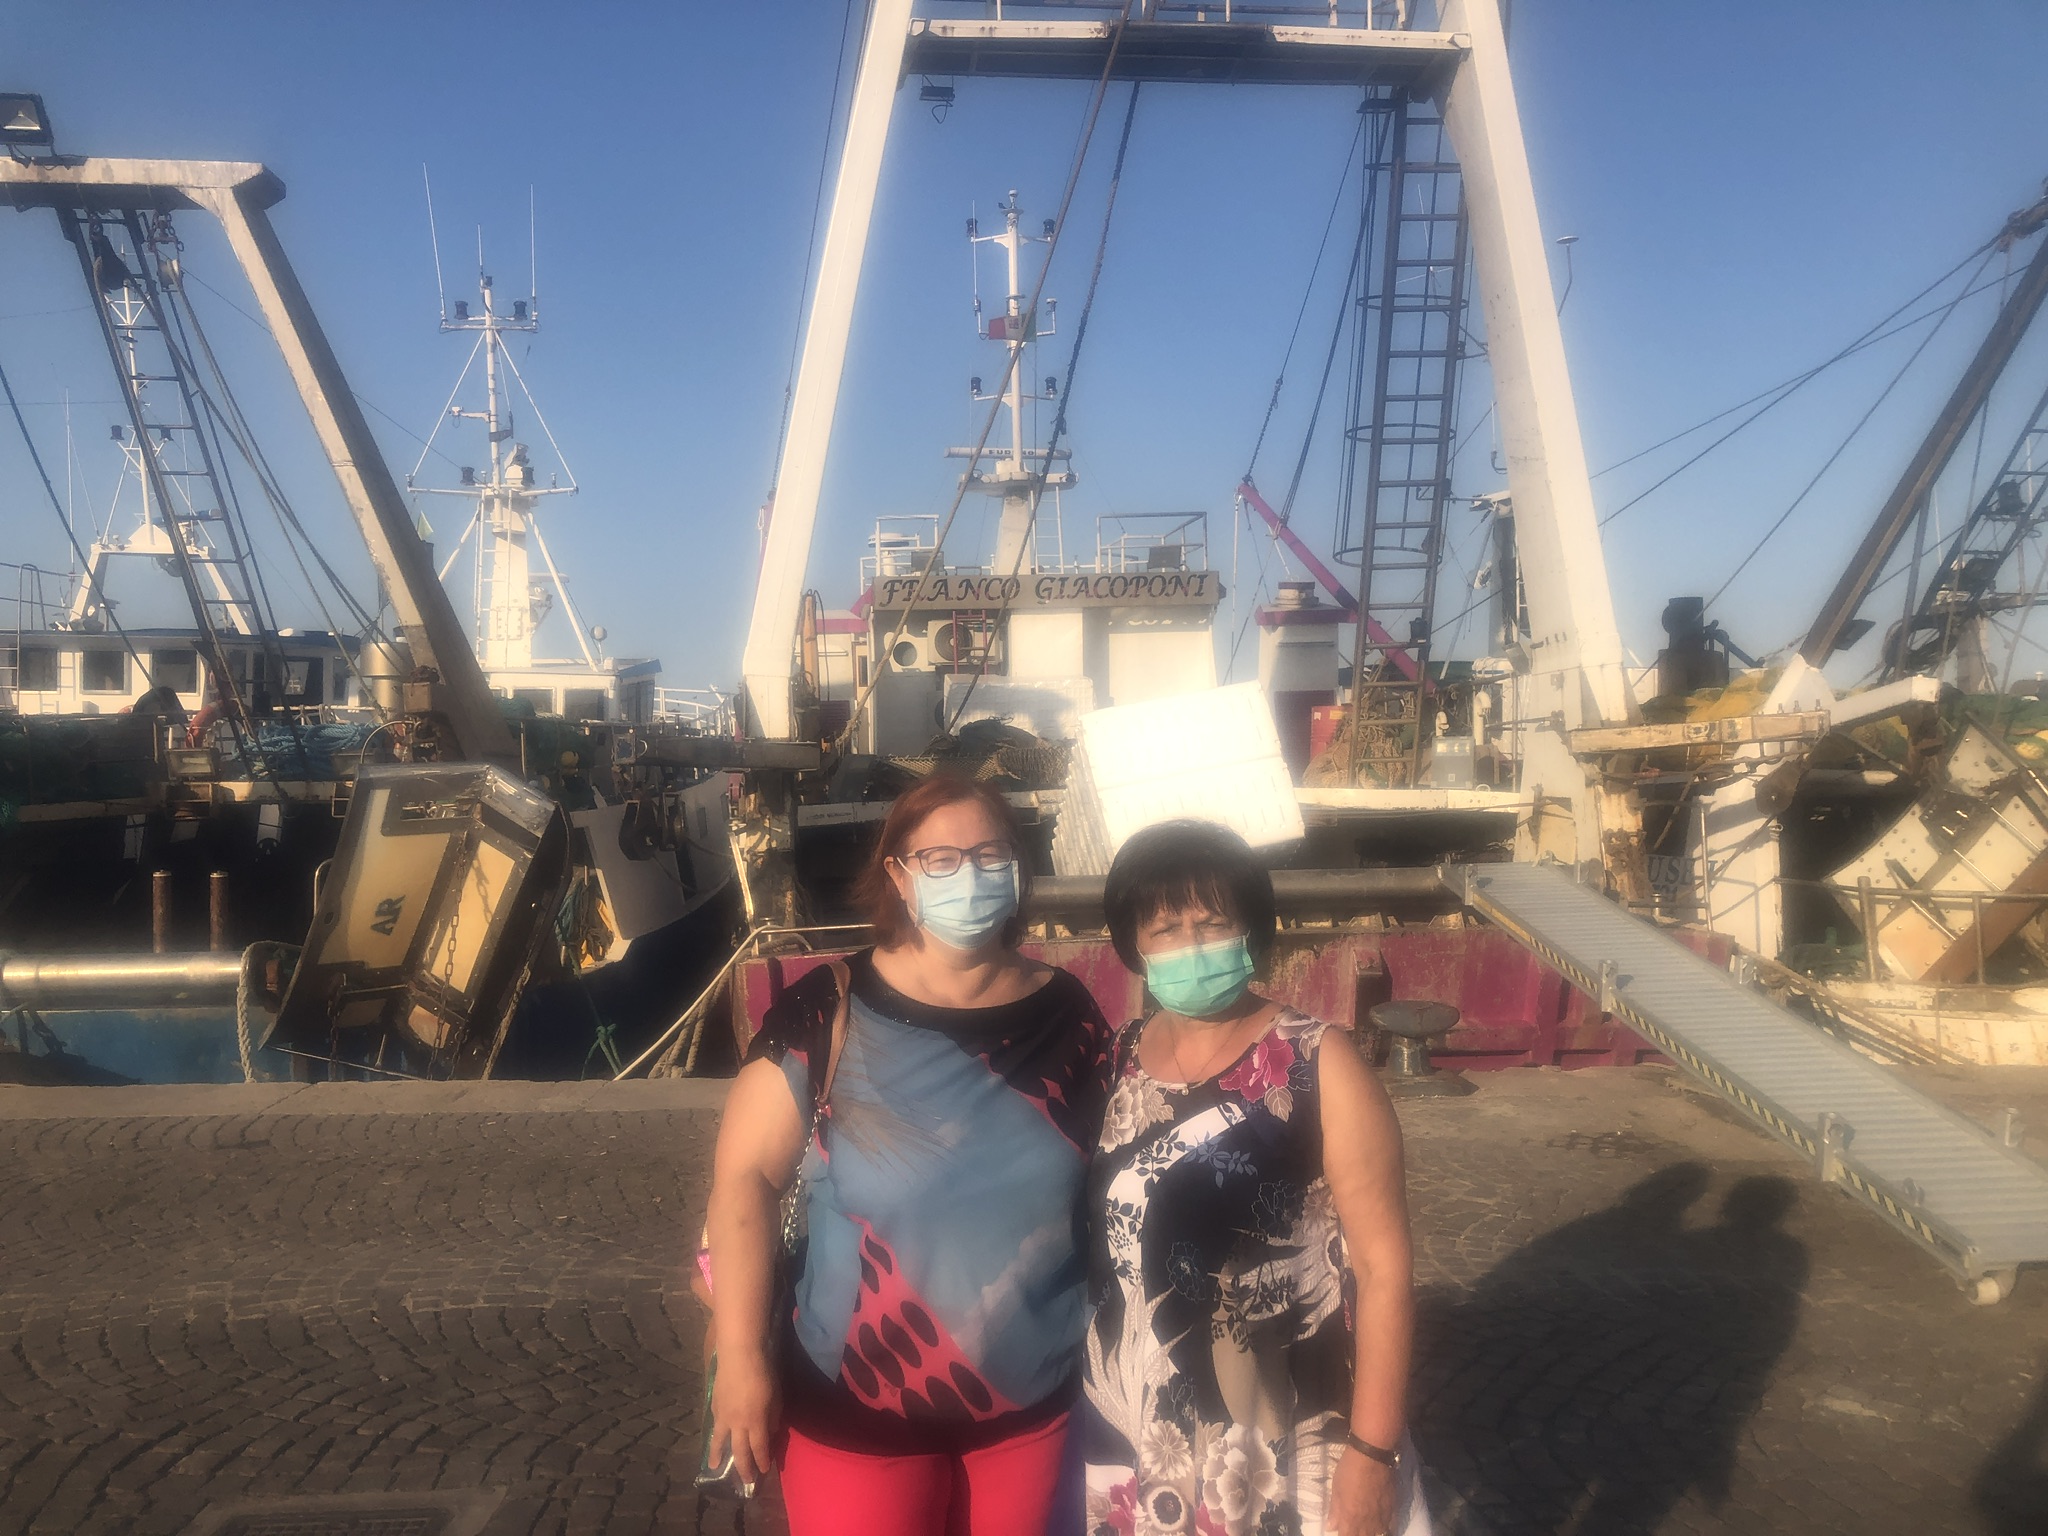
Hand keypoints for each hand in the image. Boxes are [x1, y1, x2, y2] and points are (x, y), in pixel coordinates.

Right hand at [709, 1348, 779, 1486]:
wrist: (739, 1354)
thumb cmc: (764, 1373)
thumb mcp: (777, 1397)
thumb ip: (773, 1418)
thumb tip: (769, 1433)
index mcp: (756, 1422)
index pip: (759, 1449)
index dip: (762, 1462)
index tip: (764, 1471)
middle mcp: (738, 1424)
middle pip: (740, 1451)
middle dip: (743, 1468)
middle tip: (745, 1481)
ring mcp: (723, 1415)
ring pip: (720, 1442)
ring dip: (717, 1457)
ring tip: (714, 1468)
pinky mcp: (713, 1405)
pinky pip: (715, 1426)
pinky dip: (714, 1436)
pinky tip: (714, 1439)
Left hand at [1331, 1445, 1397, 1535]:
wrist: (1372, 1456)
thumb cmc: (1350, 1470)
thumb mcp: (1336, 1488)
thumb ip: (1335, 1510)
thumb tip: (1331, 1527)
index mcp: (1350, 1518)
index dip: (1344, 1534)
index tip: (1342, 1530)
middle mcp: (1367, 1522)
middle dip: (1357, 1535)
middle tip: (1353, 1528)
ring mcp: (1382, 1516)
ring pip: (1378, 1533)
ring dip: (1371, 1533)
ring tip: (1367, 1528)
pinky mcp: (1393, 1508)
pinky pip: (1391, 1525)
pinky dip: (1385, 1527)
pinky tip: (1382, 1525)